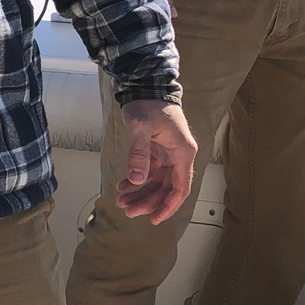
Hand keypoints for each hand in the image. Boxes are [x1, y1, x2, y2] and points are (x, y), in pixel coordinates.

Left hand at [117, 99, 196, 224]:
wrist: (145, 85)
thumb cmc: (147, 104)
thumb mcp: (141, 127)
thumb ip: (139, 153)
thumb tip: (136, 180)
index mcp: (183, 152)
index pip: (180, 188)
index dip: (168, 206)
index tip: (154, 219)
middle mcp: (179, 156)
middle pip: (167, 188)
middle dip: (148, 201)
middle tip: (128, 211)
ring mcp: (169, 154)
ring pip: (157, 182)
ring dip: (141, 192)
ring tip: (122, 202)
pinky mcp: (158, 150)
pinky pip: (150, 171)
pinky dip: (137, 179)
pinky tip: (122, 185)